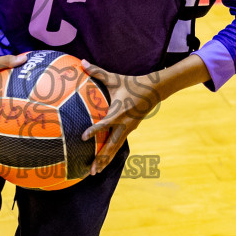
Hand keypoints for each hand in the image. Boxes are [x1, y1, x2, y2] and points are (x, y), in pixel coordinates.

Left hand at [79, 54, 211, 173]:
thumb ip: (97, 72)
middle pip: (111, 145)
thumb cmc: (131, 84)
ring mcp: (127, 130)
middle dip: (101, 158)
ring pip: (114, 149)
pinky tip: (102, 164)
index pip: (104, 123)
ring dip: (105, 161)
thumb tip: (82, 62)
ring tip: (94, 173)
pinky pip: (117, 145)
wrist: (153, 91)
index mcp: (119, 112)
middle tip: (91, 170)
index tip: (83, 137)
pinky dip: (110, 155)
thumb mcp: (114, 78)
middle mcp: (124, 124)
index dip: (94, 130)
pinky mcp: (128, 131)